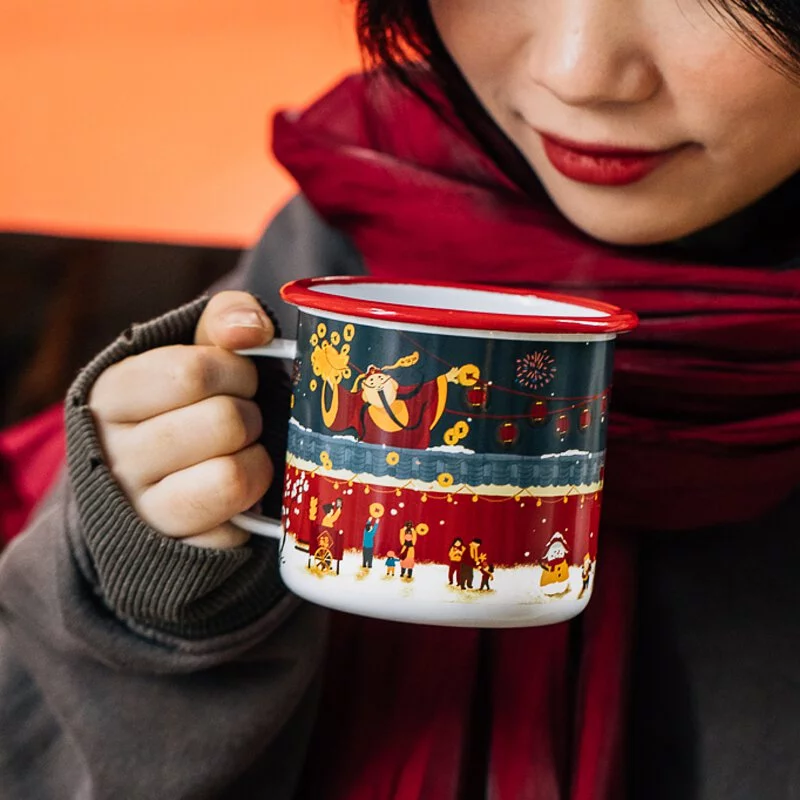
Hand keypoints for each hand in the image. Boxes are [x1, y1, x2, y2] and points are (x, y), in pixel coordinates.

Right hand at [89, 291, 274, 548]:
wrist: (149, 487)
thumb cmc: (183, 407)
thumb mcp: (193, 352)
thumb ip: (224, 319)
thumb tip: (254, 329)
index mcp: (113, 394)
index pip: (194, 372)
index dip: (236, 372)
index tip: (236, 378)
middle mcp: (114, 453)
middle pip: (225, 422)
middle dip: (250, 415)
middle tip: (239, 420)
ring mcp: (140, 508)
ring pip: (234, 476)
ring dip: (256, 461)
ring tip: (239, 455)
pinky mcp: (172, 550)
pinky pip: (236, 526)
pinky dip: (250, 505)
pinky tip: (231, 495)